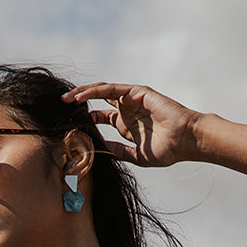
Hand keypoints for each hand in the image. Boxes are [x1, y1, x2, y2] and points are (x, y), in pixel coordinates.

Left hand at [62, 82, 200, 168]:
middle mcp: (127, 109)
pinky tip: (81, 97)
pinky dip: (95, 91)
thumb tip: (99, 151)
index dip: (85, 119)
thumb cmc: (166, 150)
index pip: (100, 118)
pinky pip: (111, 90)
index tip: (69, 125)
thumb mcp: (135, 156)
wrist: (184, 141)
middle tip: (61, 107)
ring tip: (66, 99)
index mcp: (126, 124)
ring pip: (101, 91)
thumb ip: (118, 152)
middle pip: (97, 101)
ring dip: (82, 93)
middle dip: (79, 102)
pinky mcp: (136, 92)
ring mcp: (131, 99)